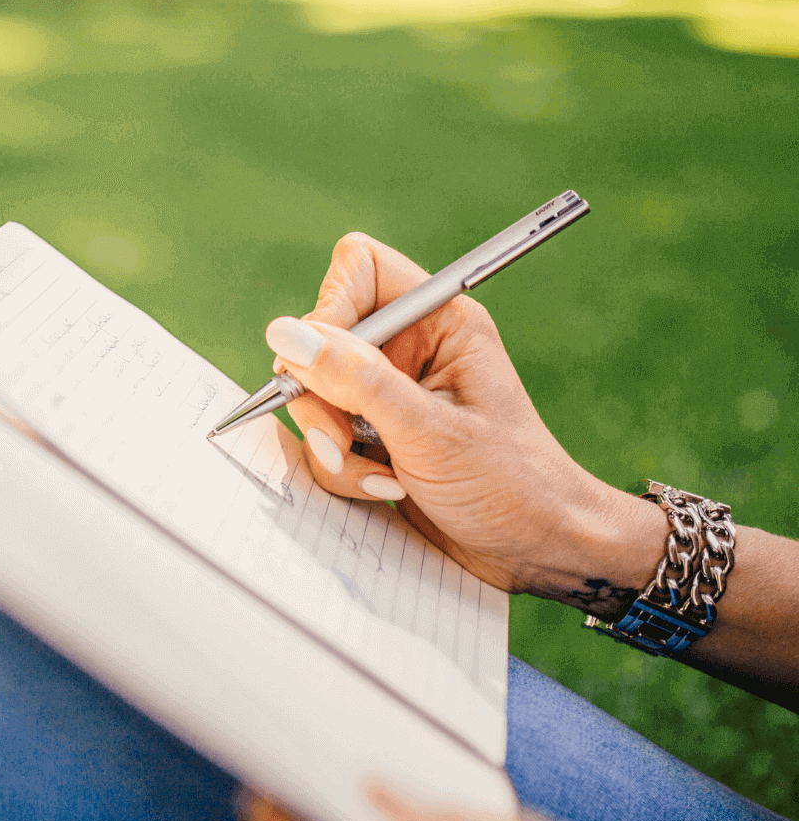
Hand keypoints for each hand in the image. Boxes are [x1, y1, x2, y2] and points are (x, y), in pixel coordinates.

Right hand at [270, 232, 666, 613]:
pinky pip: (326, 439)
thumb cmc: (510, 484)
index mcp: (439, 322)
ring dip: (333, 444)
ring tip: (380, 477)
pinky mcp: (376, 438)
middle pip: (322, 340)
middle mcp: (411, 351)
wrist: (535, 551)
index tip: (322, 362)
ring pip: (316, 396)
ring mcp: (389, 396)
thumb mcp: (428, 431)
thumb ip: (356, 380)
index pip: (360, 269)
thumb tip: (285, 334)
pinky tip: (386, 488)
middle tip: (344, 439)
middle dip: (323, 397)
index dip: (330, 308)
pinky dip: (343, 470)